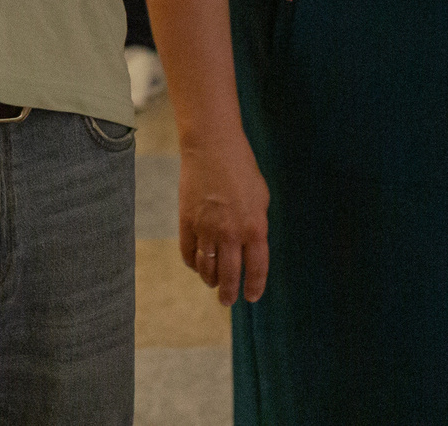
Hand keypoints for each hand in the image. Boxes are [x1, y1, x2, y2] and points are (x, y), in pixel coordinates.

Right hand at [179, 138, 270, 305]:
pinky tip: (197, 265)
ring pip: (207, 268)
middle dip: (229, 293)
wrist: (211, 146)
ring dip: (210, 280)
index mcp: (255, 228)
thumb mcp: (261, 199)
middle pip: (230, 276)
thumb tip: (251, 248)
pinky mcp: (186, 221)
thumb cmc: (241, 169)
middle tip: (228, 301)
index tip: (252, 297)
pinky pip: (189, 252)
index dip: (255, 287)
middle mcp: (231, 233)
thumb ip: (257, 226)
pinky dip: (193, 263)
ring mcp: (206, 229)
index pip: (257, 269)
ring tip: (213, 284)